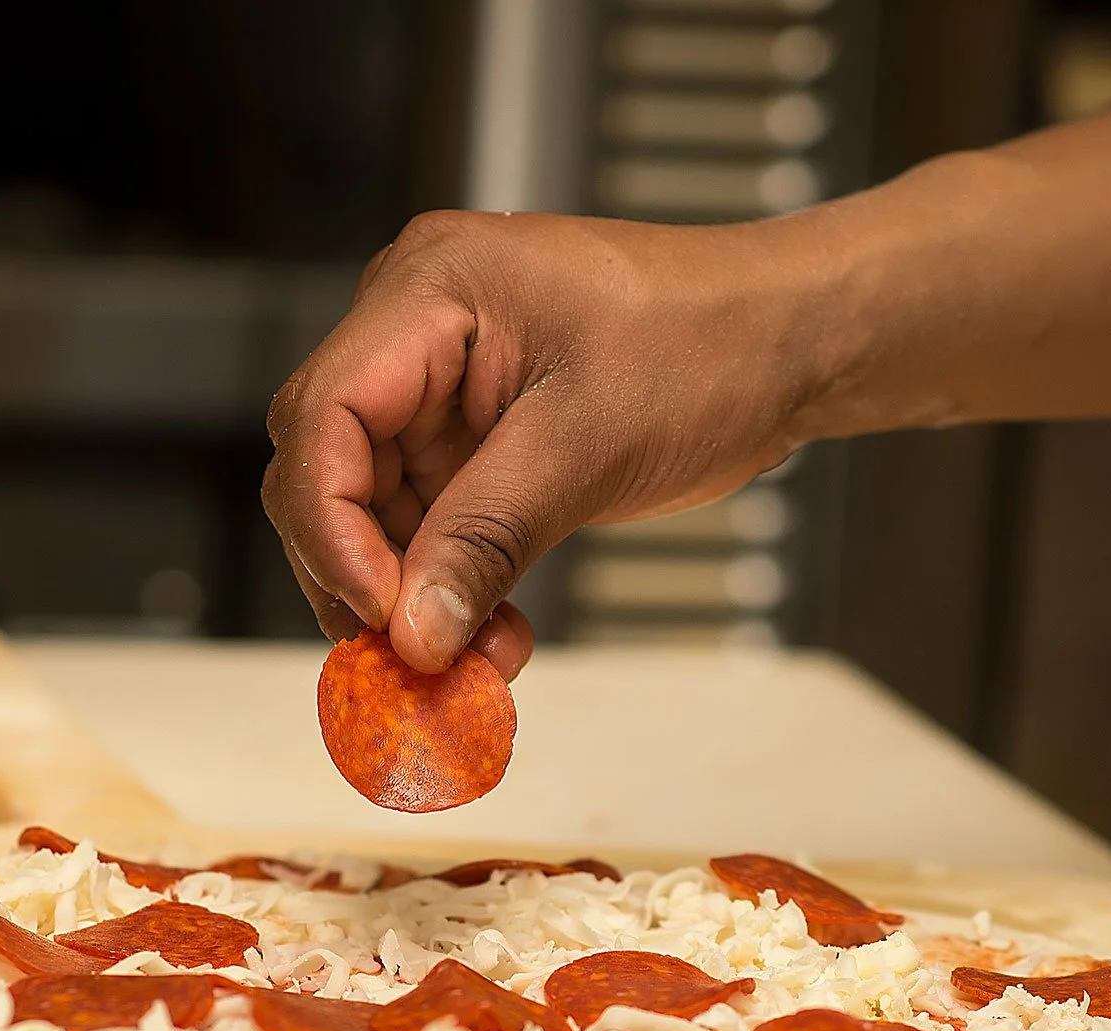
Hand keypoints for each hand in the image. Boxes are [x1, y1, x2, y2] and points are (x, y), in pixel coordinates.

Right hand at [261, 209, 833, 677]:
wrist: (787, 339)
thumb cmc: (711, 344)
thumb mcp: (591, 445)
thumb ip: (487, 539)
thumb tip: (412, 636)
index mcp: (430, 288)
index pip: (323, 415)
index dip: (331, 526)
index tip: (382, 614)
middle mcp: (412, 325)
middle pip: (327, 469)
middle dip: (365, 574)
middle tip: (416, 660)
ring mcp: (437, 382)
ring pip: (370, 511)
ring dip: (413, 596)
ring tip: (477, 661)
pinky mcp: (467, 433)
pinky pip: (426, 522)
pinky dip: (450, 584)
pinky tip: (493, 633)